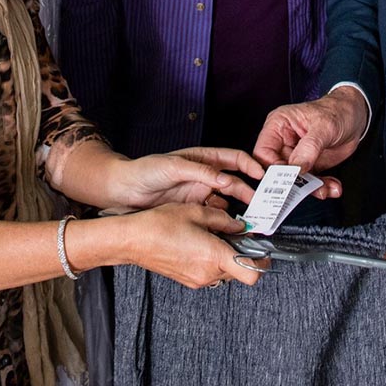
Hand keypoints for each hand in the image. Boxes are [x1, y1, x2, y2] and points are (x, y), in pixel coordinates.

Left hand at [116, 147, 263, 209]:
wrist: (122, 190)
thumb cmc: (145, 170)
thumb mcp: (174, 167)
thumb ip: (202, 172)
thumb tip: (226, 179)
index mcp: (203, 158)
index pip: (234, 158)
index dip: (251, 165)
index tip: (262, 176)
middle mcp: (204, 175)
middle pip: (235, 182)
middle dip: (249, 191)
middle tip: (261, 205)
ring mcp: (198, 193)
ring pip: (226, 200)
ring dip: (237, 208)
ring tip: (247, 220)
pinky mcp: (191, 209)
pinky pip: (213, 214)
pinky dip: (222, 220)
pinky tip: (226, 227)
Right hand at [125, 204, 265, 287]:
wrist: (132, 240)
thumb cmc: (160, 224)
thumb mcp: (197, 212)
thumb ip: (224, 219)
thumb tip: (240, 224)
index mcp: (214, 256)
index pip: (252, 273)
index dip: (262, 262)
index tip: (263, 248)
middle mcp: (207, 273)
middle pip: (240, 271)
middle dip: (244, 254)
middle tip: (239, 234)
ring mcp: (196, 279)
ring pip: (225, 271)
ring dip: (228, 256)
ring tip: (217, 235)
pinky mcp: (188, 279)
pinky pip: (210, 271)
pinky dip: (213, 259)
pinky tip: (203, 241)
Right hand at [253, 89, 367, 189]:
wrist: (356, 115)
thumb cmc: (337, 111)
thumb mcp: (324, 127)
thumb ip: (309, 148)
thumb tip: (296, 169)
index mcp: (278, 125)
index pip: (263, 153)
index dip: (271, 170)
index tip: (286, 181)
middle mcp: (284, 141)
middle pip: (277, 171)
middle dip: (293, 184)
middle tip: (306, 190)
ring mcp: (296, 155)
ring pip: (294, 180)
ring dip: (310, 188)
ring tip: (325, 189)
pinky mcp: (309, 165)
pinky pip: (310, 182)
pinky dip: (321, 187)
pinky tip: (333, 186)